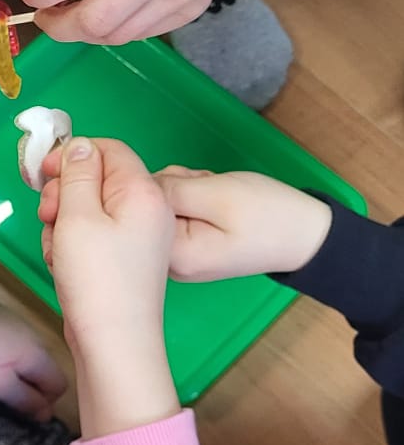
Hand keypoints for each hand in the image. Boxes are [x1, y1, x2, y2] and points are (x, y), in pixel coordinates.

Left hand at [0, 285, 66, 417]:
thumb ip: (27, 400)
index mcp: (40, 353)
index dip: (46, 403)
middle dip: (31, 385)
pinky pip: (10, 337)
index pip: (60, 385)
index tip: (23, 411)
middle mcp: (34, 334)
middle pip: (44, 366)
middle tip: (4, 396)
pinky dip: (2, 350)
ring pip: (26, 351)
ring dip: (16, 367)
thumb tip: (48, 414)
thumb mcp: (1, 386)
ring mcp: (15, 319)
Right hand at [38, 137, 179, 434]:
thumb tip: (80, 146)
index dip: (73, 154)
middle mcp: (148, 210)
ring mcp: (139, 237)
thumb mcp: (78, 216)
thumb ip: (78, 174)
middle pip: (98, 179)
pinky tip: (63, 265)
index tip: (43, 172)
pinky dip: (73, 244)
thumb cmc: (96, 279)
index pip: (109, 149)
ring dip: (64, 223)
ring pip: (90, 209)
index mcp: (143, 191)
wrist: (114, 343)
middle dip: (65, 193)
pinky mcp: (126, 259)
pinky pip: (95, 235)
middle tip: (48, 216)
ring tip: (57, 250)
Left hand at [157, 168, 331, 281]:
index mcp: (175, 256)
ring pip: (167, 201)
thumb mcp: (216, 194)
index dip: (168, 183)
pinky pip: (182, 209)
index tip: (198, 188)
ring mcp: (182, 254)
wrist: (307, 234)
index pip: (141, 206)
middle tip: (214, 192)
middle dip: (180, 185)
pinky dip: (199, 197)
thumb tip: (137, 184)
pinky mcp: (192, 243)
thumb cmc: (268, 216)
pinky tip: (221, 202)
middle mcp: (171, 262)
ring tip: (222, 197)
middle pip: (151, 204)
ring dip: (192, 188)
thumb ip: (170, 189)